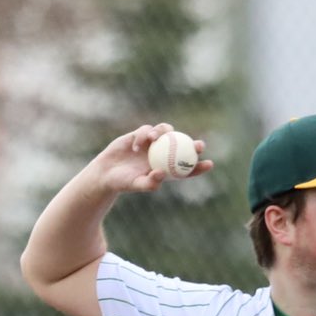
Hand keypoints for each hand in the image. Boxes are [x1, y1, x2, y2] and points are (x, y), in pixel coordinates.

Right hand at [89, 122, 213, 193]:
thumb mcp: (135, 184)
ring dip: (163, 133)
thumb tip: (161, 174)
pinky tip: (135, 146)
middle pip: (182, 146)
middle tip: (199, 145)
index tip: (210, 164)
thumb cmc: (122, 182)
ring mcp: (152, 143)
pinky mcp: (140, 135)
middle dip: (193, 144)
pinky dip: (143, 136)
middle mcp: (162, 154)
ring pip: (166, 132)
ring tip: (153, 139)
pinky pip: (146, 130)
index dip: (199, 166)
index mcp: (165, 168)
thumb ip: (149, 183)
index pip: (186, 168)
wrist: (106, 172)